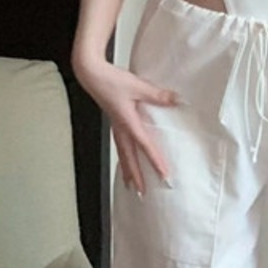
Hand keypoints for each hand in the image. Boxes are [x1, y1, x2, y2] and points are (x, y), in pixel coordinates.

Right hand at [74, 54, 183, 195]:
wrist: (91, 73)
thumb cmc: (112, 79)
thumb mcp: (138, 85)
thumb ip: (157, 95)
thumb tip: (176, 100)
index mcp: (127, 122)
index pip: (144, 146)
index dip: (155, 161)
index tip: (164, 175)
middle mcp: (120, 128)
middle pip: (129, 157)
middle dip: (136, 176)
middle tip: (141, 193)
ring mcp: (115, 126)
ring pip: (122, 153)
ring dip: (127, 170)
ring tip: (130, 185)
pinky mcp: (113, 121)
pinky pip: (119, 145)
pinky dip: (123, 157)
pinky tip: (126, 160)